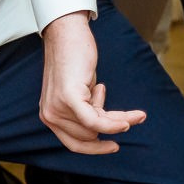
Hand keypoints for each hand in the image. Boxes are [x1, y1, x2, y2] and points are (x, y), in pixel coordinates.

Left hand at [39, 11, 144, 154]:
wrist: (67, 34)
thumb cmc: (74, 60)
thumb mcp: (80, 92)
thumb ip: (86, 110)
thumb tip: (104, 125)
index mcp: (50, 115)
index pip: (74, 143)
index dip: (95, 148)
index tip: (113, 146)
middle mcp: (49, 114)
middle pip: (88, 136)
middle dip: (111, 126)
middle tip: (130, 117)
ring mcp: (57, 107)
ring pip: (95, 128)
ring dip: (118, 119)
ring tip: (134, 113)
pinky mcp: (69, 98)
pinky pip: (94, 120)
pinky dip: (113, 124)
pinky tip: (128, 122)